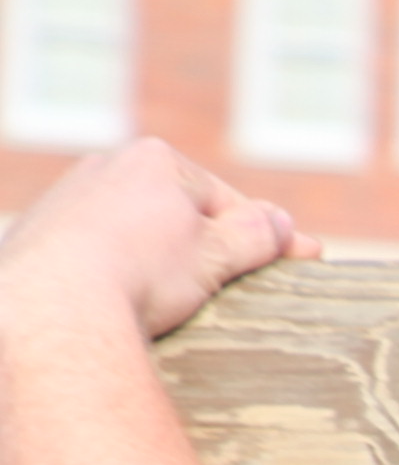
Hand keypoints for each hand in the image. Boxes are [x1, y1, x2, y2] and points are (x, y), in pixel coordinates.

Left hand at [0, 138, 312, 339]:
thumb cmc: (142, 272)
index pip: (227, 200)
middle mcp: (107, 165)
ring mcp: (68, 197)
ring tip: (174, 301)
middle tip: (230, 289)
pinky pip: (97, 249)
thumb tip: (283, 223)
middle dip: (206, 247)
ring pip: (136, 230)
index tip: (293, 264)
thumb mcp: (218, 255)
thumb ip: (257, 236)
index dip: (262, 236)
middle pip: (178, 212)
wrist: (55, 304)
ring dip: (161, 260)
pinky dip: (118, 270)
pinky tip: (127, 299)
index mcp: (155, 159)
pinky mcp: (38, 231)